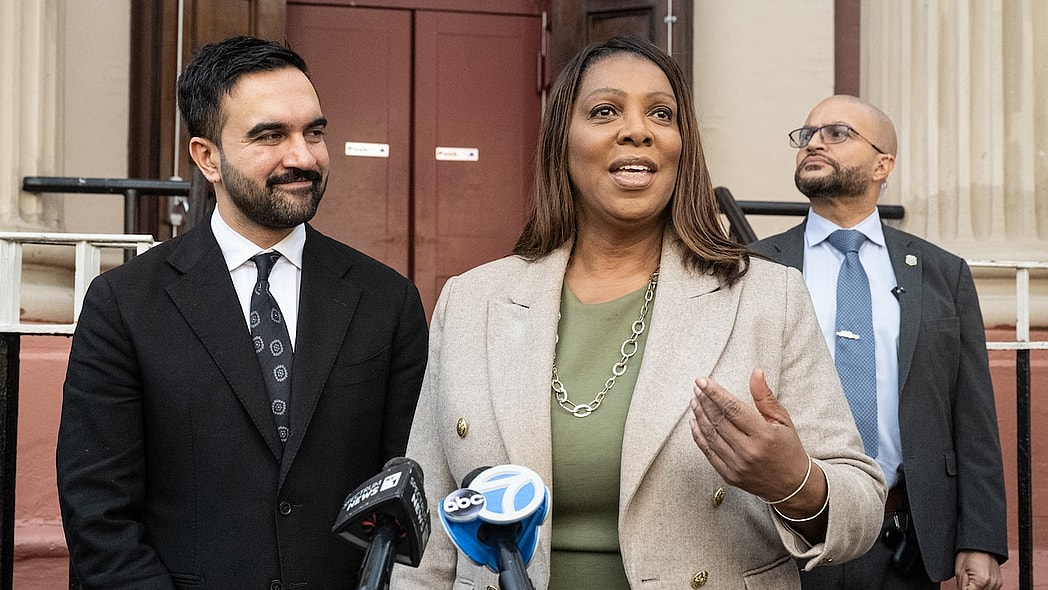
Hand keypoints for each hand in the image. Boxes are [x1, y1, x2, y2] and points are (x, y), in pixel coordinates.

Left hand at [688, 368, 808, 500]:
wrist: (792, 486)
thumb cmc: (789, 449)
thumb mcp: (783, 420)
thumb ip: (765, 396)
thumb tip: (755, 372)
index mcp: (764, 435)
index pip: (733, 409)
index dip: (715, 393)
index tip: (702, 380)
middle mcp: (748, 451)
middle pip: (718, 421)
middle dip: (704, 401)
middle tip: (697, 388)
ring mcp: (737, 465)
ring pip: (710, 435)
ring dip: (699, 416)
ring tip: (694, 401)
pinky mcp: (729, 476)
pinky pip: (708, 452)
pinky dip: (699, 436)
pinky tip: (694, 422)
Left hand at [954, 550, 1001, 589]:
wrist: (980, 544)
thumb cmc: (968, 553)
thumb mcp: (959, 571)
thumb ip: (962, 586)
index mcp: (981, 581)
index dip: (963, 587)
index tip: (963, 579)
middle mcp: (992, 584)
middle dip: (970, 588)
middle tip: (967, 578)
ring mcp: (997, 584)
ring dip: (977, 589)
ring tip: (972, 577)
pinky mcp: (999, 582)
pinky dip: (983, 588)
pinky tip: (978, 580)